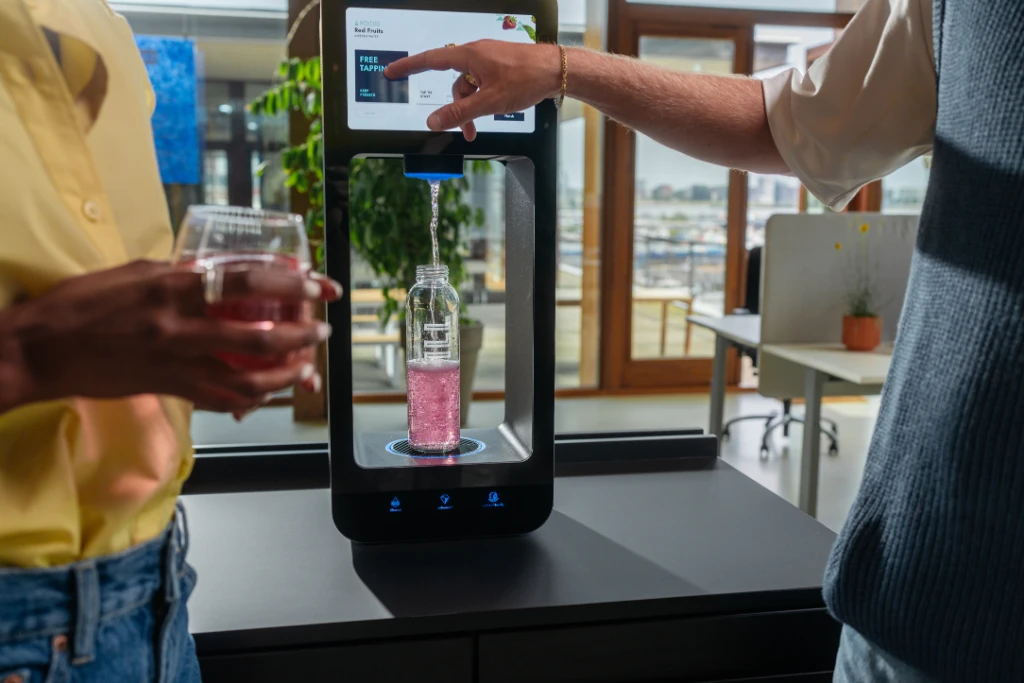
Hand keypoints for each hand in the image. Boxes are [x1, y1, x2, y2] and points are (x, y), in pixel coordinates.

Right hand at [1, 260, 340, 413]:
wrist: (42, 349)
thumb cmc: (84, 303)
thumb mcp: (138, 273)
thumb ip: (185, 276)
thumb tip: (224, 276)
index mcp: (174, 287)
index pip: (246, 282)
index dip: (290, 285)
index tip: (317, 286)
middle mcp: (181, 327)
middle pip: (259, 338)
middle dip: (301, 337)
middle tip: (323, 331)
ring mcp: (177, 363)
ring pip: (247, 378)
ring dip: (285, 373)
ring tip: (305, 365)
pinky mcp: (169, 388)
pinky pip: (222, 398)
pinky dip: (250, 397)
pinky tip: (266, 391)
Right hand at [385, 40, 562, 140]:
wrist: (557, 71)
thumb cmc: (527, 78)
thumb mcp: (489, 102)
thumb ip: (459, 113)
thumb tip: (433, 121)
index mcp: (469, 55)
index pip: (430, 59)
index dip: (408, 67)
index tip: (392, 72)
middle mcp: (476, 54)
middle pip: (453, 83)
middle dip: (455, 108)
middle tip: (462, 130)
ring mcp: (489, 61)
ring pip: (469, 87)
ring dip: (470, 109)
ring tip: (478, 128)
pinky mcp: (499, 68)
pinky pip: (481, 85)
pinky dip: (482, 101)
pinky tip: (493, 112)